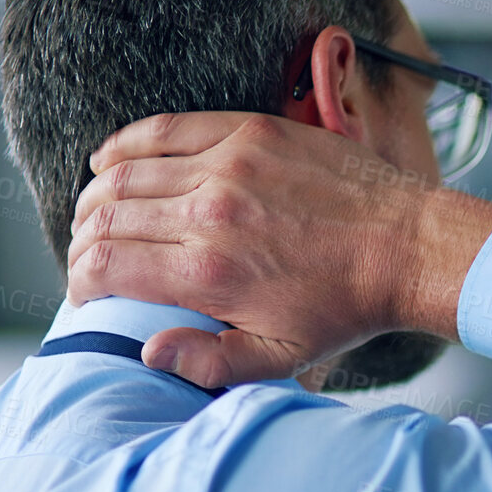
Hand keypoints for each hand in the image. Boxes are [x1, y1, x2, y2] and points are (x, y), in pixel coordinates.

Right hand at [68, 112, 491, 388]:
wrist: (408, 248)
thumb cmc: (348, 307)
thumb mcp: (286, 355)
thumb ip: (213, 362)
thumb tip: (150, 352)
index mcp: (211, 272)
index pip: (107, 265)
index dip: (83, 278)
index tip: (89, 289)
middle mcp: (209, 212)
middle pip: (106, 217)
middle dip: (84, 239)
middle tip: (91, 254)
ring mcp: (228, 166)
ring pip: (126, 173)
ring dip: (98, 196)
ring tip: (97, 215)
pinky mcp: (250, 132)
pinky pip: (165, 128)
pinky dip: (126, 144)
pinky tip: (111, 161)